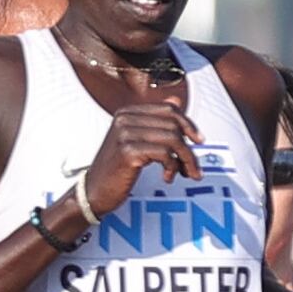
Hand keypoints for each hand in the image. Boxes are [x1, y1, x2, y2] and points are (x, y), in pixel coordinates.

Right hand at [82, 103, 204, 216]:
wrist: (94, 191)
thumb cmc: (116, 168)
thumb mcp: (135, 141)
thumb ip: (155, 121)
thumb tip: (176, 100)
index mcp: (126, 112)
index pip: (169, 109)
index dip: (189, 124)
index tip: (198, 140)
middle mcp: (124, 119)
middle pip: (173, 125)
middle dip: (189, 148)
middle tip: (193, 167)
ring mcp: (125, 134)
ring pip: (173, 139)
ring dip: (185, 159)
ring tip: (184, 173)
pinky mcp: (128, 151)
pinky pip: (165, 154)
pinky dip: (172, 167)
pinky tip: (167, 177)